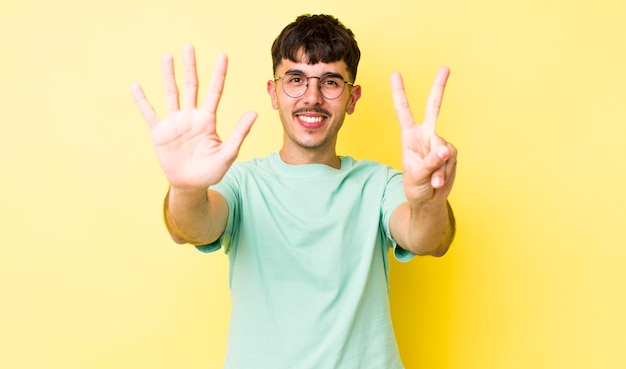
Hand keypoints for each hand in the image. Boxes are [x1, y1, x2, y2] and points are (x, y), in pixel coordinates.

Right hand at [131, 45, 256, 188]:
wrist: (191, 185)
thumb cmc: (211, 171)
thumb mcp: (228, 153)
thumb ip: (239, 133)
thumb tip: (254, 112)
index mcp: (208, 120)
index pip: (215, 91)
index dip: (219, 74)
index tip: (222, 55)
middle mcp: (191, 116)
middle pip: (191, 86)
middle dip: (190, 67)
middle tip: (188, 46)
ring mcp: (174, 123)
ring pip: (171, 94)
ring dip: (168, 75)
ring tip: (167, 56)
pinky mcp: (159, 132)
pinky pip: (149, 113)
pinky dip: (142, 100)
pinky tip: (135, 86)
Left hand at [391, 67, 456, 204]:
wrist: (429, 201)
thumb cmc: (416, 186)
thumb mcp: (417, 175)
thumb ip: (430, 162)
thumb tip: (445, 149)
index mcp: (410, 136)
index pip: (403, 111)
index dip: (399, 93)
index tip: (395, 74)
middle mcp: (426, 135)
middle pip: (434, 108)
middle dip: (439, 87)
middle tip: (445, 67)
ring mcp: (440, 144)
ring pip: (443, 149)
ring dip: (438, 169)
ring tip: (432, 181)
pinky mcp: (451, 154)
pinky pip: (450, 161)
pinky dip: (445, 173)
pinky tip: (439, 182)